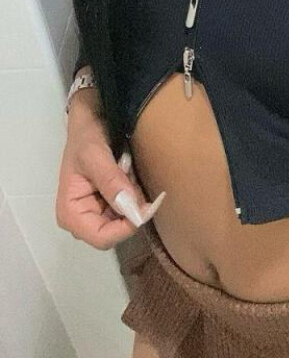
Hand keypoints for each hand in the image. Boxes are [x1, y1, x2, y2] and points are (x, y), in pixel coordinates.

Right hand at [55, 96, 164, 250]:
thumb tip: (132, 211)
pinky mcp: (107, 204)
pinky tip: (129, 174)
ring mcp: (95, 213)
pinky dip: (134, 194)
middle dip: (131, 209)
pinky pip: (128, 208)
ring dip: (134, 199)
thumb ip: (112, 183)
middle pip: (117, 231)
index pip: (103, 238)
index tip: (148, 206)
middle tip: (134, 178)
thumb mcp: (95, 155)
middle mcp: (81, 220)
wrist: (89, 119)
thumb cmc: (86, 136)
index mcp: (70, 214)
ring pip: (126, 220)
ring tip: (128, 171)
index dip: (127, 227)